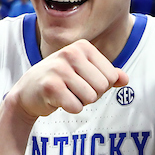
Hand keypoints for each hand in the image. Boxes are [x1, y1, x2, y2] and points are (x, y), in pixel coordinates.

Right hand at [6, 39, 129, 118]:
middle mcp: (70, 53)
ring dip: (80, 102)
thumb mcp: (86, 72)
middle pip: (102, 87)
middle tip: (74, 90)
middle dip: (91, 95)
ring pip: (90, 97)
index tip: (83, 82)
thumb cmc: (62, 81)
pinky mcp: (50, 86)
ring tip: (66, 93)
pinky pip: (76, 107)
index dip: (101, 86)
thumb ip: (108, 75)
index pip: (111, 76)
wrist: (28, 91)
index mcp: (83, 46)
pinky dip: (70, 108)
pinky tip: (57, 100)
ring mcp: (59, 68)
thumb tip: (125, 79)